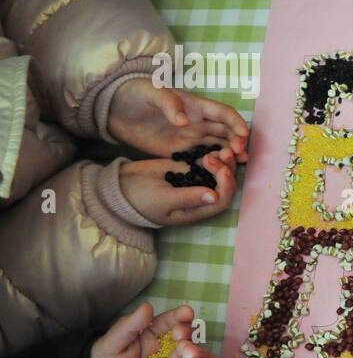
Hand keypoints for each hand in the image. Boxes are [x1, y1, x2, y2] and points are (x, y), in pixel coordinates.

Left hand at [92, 302, 195, 357]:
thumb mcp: (112, 344)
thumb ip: (130, 326)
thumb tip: (147, 306)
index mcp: (151, 335)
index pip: (168, 322)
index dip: (178, 316)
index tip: (188, 312)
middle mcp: (165, 349)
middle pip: (183, 339)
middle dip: (188, 336)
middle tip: (185, 337)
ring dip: (193, 354)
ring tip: (189, 355)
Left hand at [109, 78, 248, 162]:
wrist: (114, 108)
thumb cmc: (136, 92)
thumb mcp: (152, 92)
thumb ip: (169, 105)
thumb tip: (184, 122)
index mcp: (196, 106)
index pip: (224, 114)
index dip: (236, 123)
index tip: (243, 134)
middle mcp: (198, 123)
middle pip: (226, 133)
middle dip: (237, 142)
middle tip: (239, 155)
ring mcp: (189, 139)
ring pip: (217, 148)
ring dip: (228, 156)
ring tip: (236, 165)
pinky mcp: (179, 152)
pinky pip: (200, 160)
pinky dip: (212, 166)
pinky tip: (218, 175)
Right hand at [119, 150, 237, 225]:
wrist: (120, 185)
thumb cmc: (139, 199)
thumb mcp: (163, 199)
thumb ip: (188, 198)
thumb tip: (215, 197)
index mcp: (196, 210)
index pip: (221, 201)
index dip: (227, 186)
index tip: (223, 170)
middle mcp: (200, 196)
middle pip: (224, 184)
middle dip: (227, 169)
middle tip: (223, 154)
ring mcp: (195, 181)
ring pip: (218, 171)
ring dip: (222, 160)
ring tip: (220, 150)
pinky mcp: (188, 167)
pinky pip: (206, 161)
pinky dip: (212, 154)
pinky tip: (212, 146)